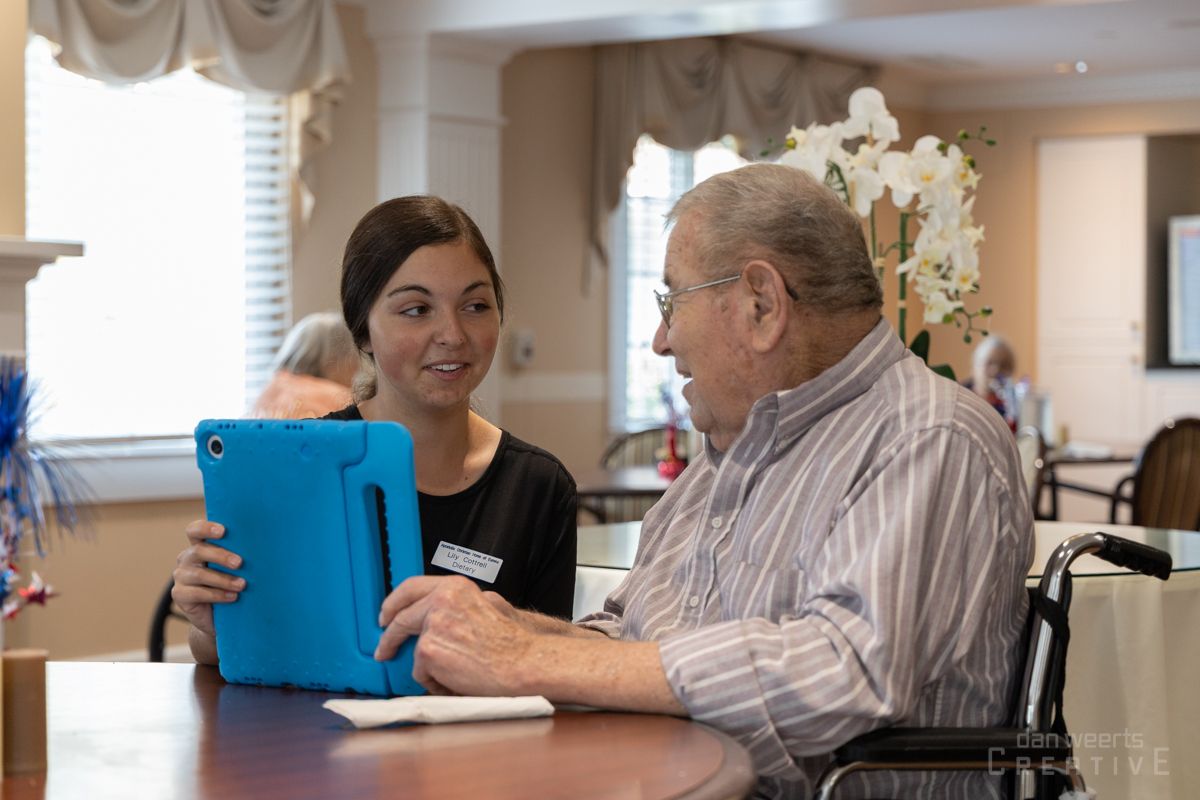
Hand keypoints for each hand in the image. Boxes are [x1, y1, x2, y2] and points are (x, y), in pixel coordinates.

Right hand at [172, 520, 244, 638]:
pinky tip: (233, 597)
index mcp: (200, 545)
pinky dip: (217, 594)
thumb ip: (240, 554)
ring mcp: (181, 576)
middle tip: (240, 563)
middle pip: (199, 551)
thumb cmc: (232, 584)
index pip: (195, 530)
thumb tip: (265, 545)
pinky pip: (197, 593)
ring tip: (242, 585)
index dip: (206, 528)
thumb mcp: (236, 568)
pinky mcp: (180, 595)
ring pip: (199, 574)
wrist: (219, 616)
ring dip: (223, 579)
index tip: (223, 531)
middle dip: (221, 556)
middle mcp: (187, 558)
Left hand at [375, 575, 535, 695]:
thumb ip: (457, 604)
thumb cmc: (512, 642)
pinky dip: (436, 683)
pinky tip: (458, 681)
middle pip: (400, 618)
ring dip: (429, 667)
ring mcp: (432, 624)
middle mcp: (441, 599)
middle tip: (384, 649)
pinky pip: (420, 674)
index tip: (387, 615)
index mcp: (454, 586)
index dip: (394, 602)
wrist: (523, 662)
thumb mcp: (487, 604)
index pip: (412, 587)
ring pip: (414, 651)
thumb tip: (432, 615)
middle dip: (389, 637)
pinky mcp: (427, 650)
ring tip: (455, 674)